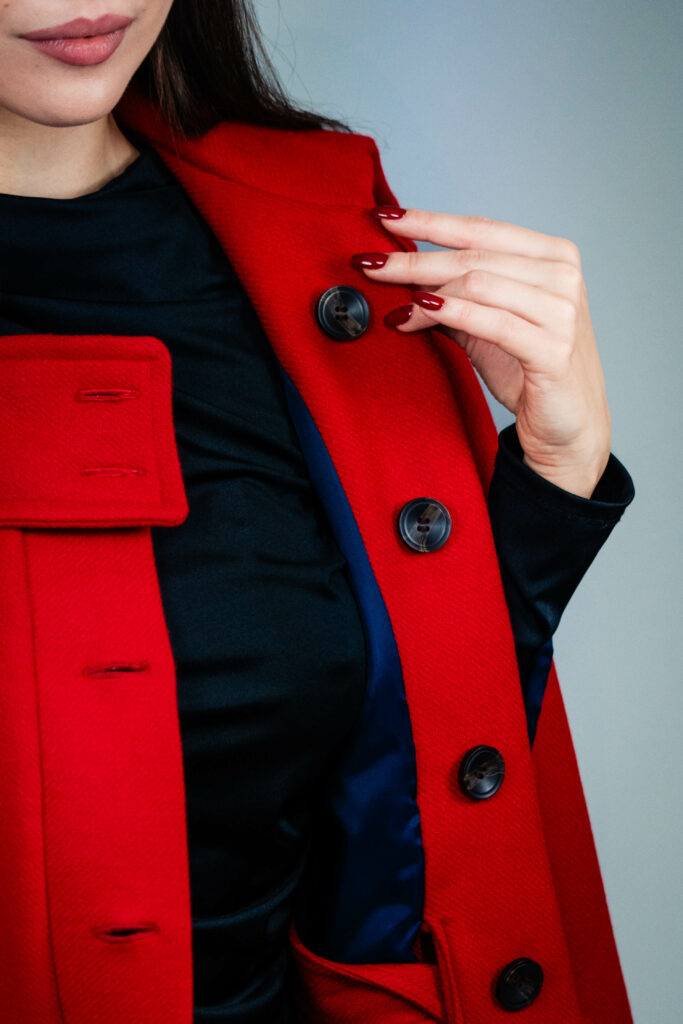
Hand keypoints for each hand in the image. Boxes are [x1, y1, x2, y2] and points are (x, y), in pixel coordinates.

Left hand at [351, 207, 611, 498]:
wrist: (567, 426)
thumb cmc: (529, 372)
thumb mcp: (485, 326)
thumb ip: (452, 299)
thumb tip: (400, 279)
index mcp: (552, 256)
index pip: (481, 228)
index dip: (430, 221)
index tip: (386, 218)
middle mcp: (562, 276)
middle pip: (473, 256)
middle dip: (414, 260)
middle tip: (370, 263)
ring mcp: (562, 311)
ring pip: (477, 284)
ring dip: (426, 293)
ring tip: (394, 305)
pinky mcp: (553, 349)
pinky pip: (491, 322)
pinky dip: (451, 314)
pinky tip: (420, 312)